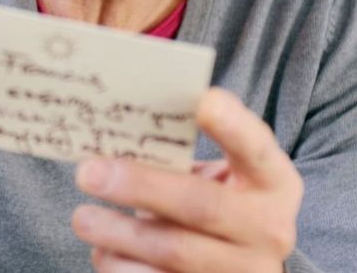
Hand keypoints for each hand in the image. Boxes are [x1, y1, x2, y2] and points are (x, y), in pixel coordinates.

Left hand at [71, 88, 302, 271]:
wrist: (245, 265)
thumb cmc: (223, 200)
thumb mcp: (226, 172)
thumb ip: (187, 150)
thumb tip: (122, 122)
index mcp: (274, 183)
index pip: (256, 149)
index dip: (232, 126)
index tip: (203, 101)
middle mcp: (267, 229)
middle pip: (201, 206)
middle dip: (141, 186)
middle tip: (88, 172)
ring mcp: (242, 272)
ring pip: (176, 253)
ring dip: (121, 234)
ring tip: (83, 217)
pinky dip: (122, 267)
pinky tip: (102, 251)